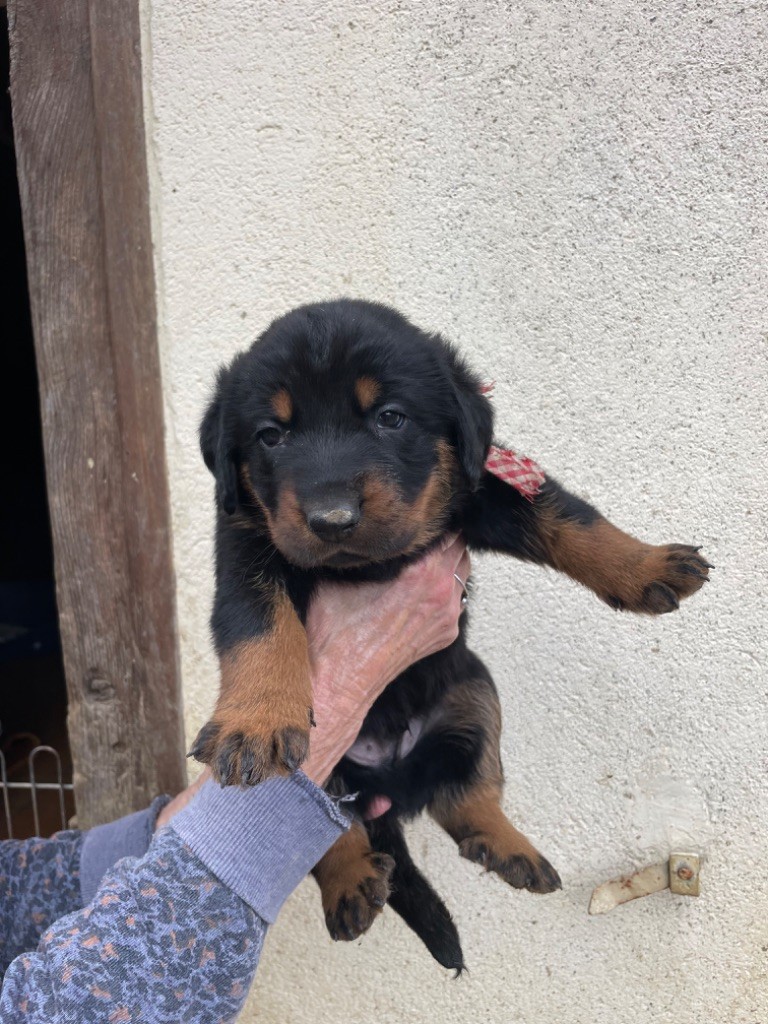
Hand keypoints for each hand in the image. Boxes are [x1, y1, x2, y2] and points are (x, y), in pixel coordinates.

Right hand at [158, 535, 468, 821]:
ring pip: (461, 573)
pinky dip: (444, 589)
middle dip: (443, 538)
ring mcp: (448, 617)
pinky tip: (418, 588)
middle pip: (459, 547)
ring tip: (420, 557)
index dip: (433, 517)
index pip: (447, 527)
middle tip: (419, 531)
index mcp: (422, 572)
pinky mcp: (446, 635)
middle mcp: (443, 593)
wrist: (338, 679)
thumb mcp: (341, 572)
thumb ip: (361, 545)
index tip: (420, 510)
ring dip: (447, 563)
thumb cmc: (334, 629)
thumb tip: (358, 521)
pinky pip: (456, 599)